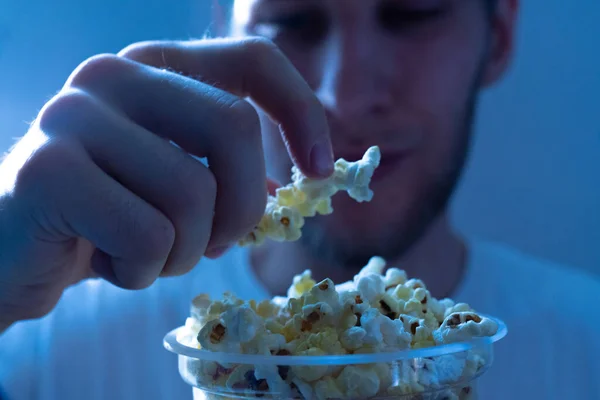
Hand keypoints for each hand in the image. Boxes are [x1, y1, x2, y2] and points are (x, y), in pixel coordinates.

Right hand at [0, 37, 332, 330]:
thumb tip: (287, 186)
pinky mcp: (49, 170)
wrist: (15, 250)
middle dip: (243, 206)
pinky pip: (149, 237)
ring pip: (194, 195)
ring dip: (186, 251)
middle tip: (219, 242)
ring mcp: (76, 117)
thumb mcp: (176, 186)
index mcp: (153, 70)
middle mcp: (113, 76)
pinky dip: (144, 271)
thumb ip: (227, 173)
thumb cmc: (108, 218)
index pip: (252, 60)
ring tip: (146, 253)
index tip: (320, 168)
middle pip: (235, 128)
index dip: (300, 111)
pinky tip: (107, 263)